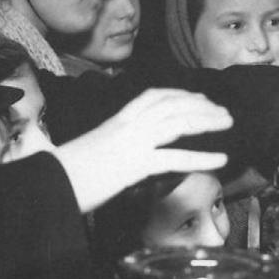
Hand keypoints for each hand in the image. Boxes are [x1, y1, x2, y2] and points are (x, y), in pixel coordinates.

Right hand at [55, 89, 232, 212]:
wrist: (50, 183)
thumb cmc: (68, 171)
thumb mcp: (98, 148)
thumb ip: (119, 144)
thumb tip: (138, 152)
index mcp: (118, 120)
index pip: (154, 96)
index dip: (181, 94)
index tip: (200, 98)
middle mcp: (127, 125)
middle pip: (172, 105)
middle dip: (202, 106)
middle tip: (224, 113)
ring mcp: (132, 143)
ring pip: (177, 122)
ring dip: (207, 121)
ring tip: (228, 125)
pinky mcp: (135, 165)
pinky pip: (175, 158)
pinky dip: (201, 158)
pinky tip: (220, 160)